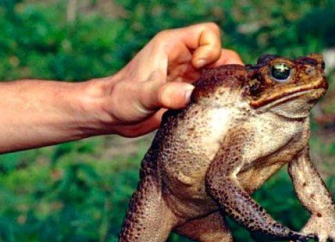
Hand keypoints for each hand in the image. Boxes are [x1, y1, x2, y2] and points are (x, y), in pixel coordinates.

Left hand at [99, 23, 242, 136]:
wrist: (111, 116)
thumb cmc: (120, 99)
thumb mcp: (141, 95)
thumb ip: (164, 94)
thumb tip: (189, 95)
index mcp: (172, 45)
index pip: (208, 33)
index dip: (211, 50)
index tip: (197, 69)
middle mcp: (183, 58)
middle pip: (220, 54)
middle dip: (224, 71)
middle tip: (212, 90)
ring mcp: (186, 76)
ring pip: (218, 74)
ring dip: (221, 87)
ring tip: (213, 102)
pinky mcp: (186, 94)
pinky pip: (211, 91)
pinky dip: (215, 100)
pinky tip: (207, 112)